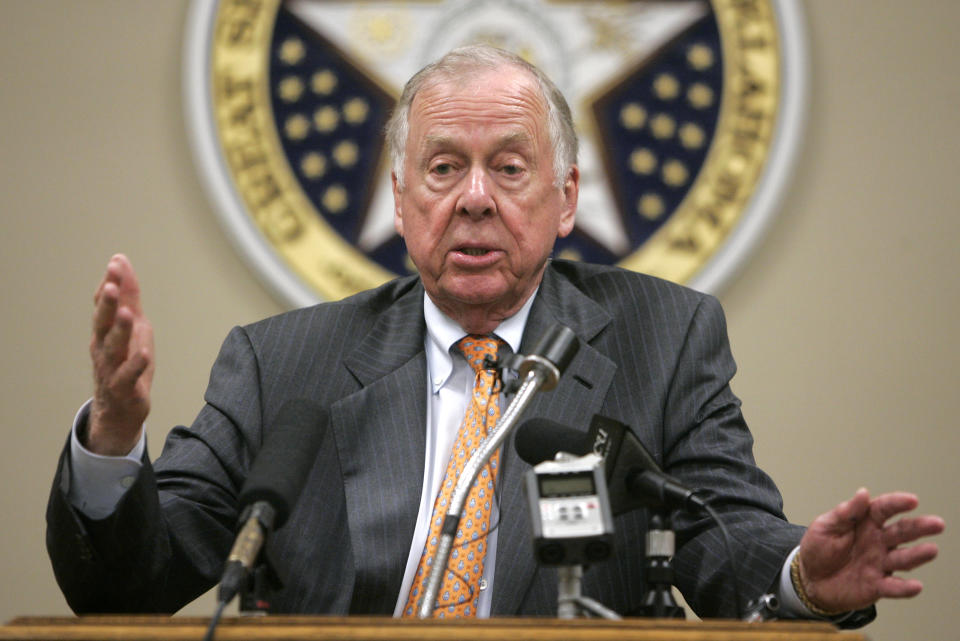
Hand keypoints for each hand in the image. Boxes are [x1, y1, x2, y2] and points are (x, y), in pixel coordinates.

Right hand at [87, 254, 154, 454]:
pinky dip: (135, 365)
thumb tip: (122, 262)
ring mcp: (112, 368)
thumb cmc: (125, 363)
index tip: (117, 262)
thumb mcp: (131, 326)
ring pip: (113, 347)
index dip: (111, 283)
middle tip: (112, 283)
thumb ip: (128, 297)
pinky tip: (143, 353)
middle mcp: (104, 347)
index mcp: (105, 330)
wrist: (118, 409)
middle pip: (103, 322)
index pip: (105, 303)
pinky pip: (128, 376)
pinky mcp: (124, 388)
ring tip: (127, 314)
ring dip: (120, 330)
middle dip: (108, 302)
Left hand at [797, 488, 944, 612]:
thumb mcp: (825, 526)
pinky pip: (893, 587)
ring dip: (918, 555)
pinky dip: (904, 588)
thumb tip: (863, 492)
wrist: (809, 579)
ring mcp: (880, 563)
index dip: (897, 503)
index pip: (884, 509)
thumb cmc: (818, 548)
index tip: (912, 500)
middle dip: (920, 527)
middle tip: (937, 524)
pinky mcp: (877, 586)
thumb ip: (845, 513)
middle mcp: (878, 541)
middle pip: (902, 532)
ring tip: (932, 550)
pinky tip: (916, 585)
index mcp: (866, 522)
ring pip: (903, 558)